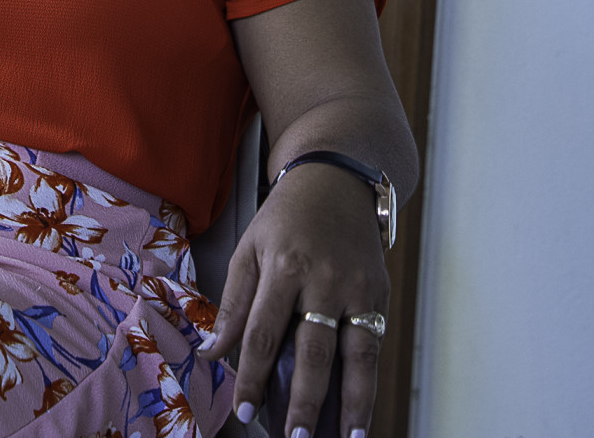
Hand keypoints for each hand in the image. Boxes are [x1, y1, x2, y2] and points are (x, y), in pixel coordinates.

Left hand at [205, 163, 389, 437]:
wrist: (338, 180)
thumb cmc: (285, 218)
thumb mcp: (248, 248)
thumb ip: (233, 303)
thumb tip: (213, 353)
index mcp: (283, 266)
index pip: (264, 333)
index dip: (253, 376)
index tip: (244, 412)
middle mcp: (325, 279)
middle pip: (314, 350)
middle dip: (305, 399)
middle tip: (295, 437)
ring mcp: (358, 288)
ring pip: (358, 355)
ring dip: (353, 403)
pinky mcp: (380, 294)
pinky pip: (375, 345)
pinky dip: (370, 382)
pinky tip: (363, 410)